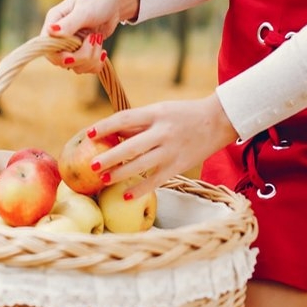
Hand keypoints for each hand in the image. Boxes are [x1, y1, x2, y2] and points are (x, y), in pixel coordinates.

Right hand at [41, 0, 139, 73]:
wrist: (116, 0)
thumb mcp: (84, 11)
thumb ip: (68, 23)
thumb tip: (50, 31)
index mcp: (54, 22)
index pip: (47, 48)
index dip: (59, 56)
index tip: (74, 53)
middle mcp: (60, 36)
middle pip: (61, 61)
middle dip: (81, 57)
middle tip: (94, 39)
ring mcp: (72, 45)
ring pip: (75, 66)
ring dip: (91, 59)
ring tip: (98, 39)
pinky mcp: (84, 51)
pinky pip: (86, 67)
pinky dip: (96, 63)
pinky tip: (102, 52)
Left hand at [84, 94, 238, 199]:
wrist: (217, 121)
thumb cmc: (182, 115)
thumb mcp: (160, 111)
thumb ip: (138, 123)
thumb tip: (111, 135)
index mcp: (155, 114)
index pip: (124, 119)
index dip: (105, 127)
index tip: (89, 134)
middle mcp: (163, 132)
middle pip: (130, 146)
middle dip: (109, 157)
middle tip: (92, 165)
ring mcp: (171, 151)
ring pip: (141, 165)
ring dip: (120, 174)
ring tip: (104, 179)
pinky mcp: (179, 166)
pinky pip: (156, 180)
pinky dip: (141, 189)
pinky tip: (126, 195)